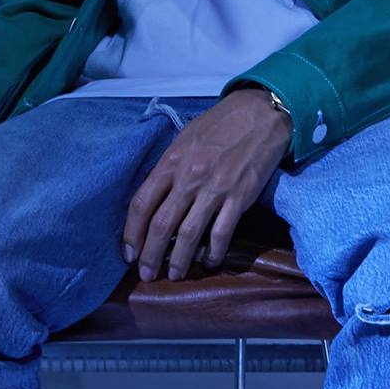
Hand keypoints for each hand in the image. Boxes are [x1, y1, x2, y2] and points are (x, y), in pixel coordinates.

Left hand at [122, 88, 290, 279]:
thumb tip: (156, 197)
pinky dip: (214, 252)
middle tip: (146, 274)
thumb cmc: (220, 125)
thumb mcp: (185, 139)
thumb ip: (169, 168)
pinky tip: (210, 262)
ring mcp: (214, 188)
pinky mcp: (239, 196)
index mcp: (170, 162)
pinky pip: (222, 232)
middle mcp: (188, 177)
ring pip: (188, 234)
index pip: (141, 204)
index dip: (131, 233)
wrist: (260, 113)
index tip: (128, 253)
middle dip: (150, 255)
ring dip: (179, 260)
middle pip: (161, 224)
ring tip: (174, 275)